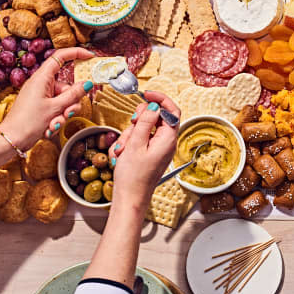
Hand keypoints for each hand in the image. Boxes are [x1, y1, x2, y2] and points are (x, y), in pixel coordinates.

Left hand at [0, 47, 94, 149]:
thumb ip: (73, 95)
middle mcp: (42, 84)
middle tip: (67, 112)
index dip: (76, 53)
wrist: (12, 140)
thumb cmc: (27, 122)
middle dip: (71, 101)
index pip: (61, 56)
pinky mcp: (41, 107)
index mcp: (42, 78)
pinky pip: (57, 108)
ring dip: (63, 113)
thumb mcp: (55, 107)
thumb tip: (87, 84)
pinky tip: (49, 127)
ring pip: (64, 100)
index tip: (90, 56)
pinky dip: (57, 118)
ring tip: (54, 123)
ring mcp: (42, 96)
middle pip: (67, 85)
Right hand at [109, 91, 179, 209]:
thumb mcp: (136, 144)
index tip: (146, 94)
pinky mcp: (148, 153)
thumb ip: (145, 122)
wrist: (129, 199)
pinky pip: (138, 140)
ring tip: (123, 150)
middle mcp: (166, 142)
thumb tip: (154, 106)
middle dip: (139, 120)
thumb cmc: (133, 176)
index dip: (160, 99)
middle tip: (131, 126)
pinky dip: (128, 144)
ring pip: (143, 129)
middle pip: (155, 118)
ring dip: (130, 135)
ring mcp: (157, 148)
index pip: (172, 110)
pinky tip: (122, 155)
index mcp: (168, 139)